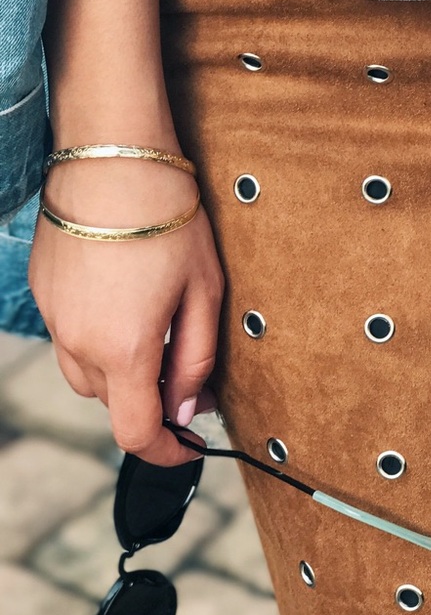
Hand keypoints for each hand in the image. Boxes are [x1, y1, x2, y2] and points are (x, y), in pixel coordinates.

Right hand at [28, 158, 224, 466]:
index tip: (188, 451)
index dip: (166, 453)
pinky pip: (69, 336)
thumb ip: (195, 360)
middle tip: (187, 373)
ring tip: (156, 329)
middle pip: (112, 403)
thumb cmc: (170, 222)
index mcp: (124, 350)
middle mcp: (78, 343)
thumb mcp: (204, 293)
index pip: (137, 432)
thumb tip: (186, 410)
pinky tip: (125, 298)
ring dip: (121, 371)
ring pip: (86, 373)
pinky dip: (98, 337)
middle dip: (149, 402)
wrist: (114, 161)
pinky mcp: (42, 292)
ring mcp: (53, 318)